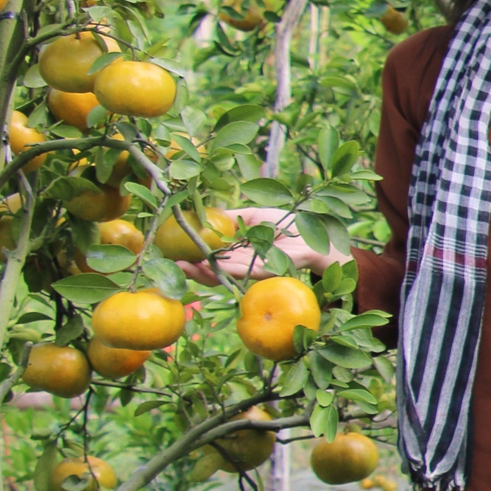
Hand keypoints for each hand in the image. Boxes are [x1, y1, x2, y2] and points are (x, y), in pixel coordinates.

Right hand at [178, 209, 336, 282]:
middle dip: (194, 270)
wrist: (318, 234)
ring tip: (189, 267)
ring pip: (229, 275)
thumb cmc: (286, 224)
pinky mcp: (274, 269)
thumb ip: (230, 219)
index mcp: (238, 254)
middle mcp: (246, 265)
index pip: (211, 260)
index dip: (192, 259)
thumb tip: (202, 218)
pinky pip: (251, 270)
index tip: (172, 256)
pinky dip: (234, 268)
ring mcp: (259, 269)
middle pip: (215, 272)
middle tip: (175, 265)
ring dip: (208, 272)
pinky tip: (219, 264)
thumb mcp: (254, 216)